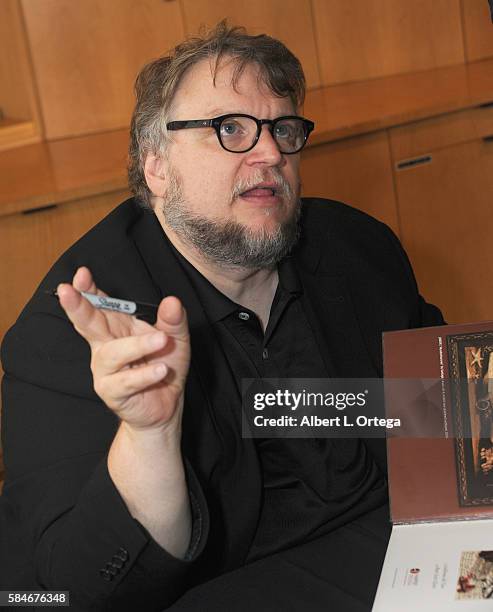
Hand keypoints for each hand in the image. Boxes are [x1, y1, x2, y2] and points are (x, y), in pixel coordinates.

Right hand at [57, 266, 189, 432]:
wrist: (165, 404)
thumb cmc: (163, 365)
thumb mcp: (175, 338)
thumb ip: (173, 320)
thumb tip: (172, 301)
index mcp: (116, 327)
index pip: (99, 305)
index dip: (88, 290)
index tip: (82, 274)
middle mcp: (105, 346)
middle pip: (87, 324)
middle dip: (77, 307)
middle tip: (70, 291)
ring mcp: (105, 370)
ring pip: (112, 354)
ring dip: (137, 345)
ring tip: (161, 340)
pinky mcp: (112, 392)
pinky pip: (126, 382)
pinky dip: (144, 374)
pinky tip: (160, 370)